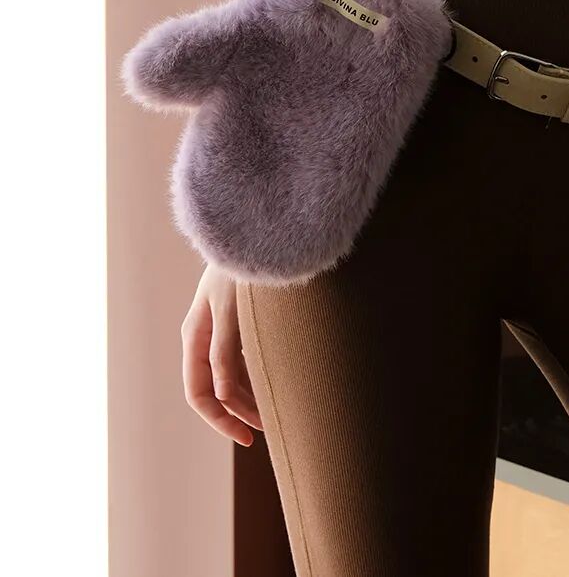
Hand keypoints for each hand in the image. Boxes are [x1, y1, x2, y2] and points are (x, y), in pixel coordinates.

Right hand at [181, 263, 263, 446]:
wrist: (256, 230)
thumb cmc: (239, 268)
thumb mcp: (231, 310)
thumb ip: (225, 352)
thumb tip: (223, 396)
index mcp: (195, 336)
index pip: (199, 393)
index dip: (220, 419)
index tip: (247, 435)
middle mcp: (205, 336)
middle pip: (216, 388)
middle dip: (239, 411)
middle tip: (269, 428)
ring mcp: (222, 328)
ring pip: (231, 375)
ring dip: (250, 396)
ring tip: (277, 411)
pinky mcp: (240, 320)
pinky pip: (243, 359)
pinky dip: (256, 375)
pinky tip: (276, 383)